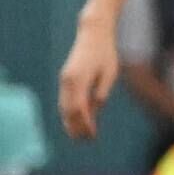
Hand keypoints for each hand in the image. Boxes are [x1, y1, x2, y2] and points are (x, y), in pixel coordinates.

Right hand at [54, 15, 117, 140]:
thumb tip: (94, 112)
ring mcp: (64, 80)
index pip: (79, 109)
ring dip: (70, 121)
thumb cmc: (105, 54)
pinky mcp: (65, 78)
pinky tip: (75, 120)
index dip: (85, 125)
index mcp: (79, 80)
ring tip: (79, 135)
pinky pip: (65, 99)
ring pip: (64, 106)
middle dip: (76, 127)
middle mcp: (67, 81)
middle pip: (68, 111)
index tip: (92, 136)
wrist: (92, 35)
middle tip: (86, 140)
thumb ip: (101, 93)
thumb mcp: (109, 74)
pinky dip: (68, 112)